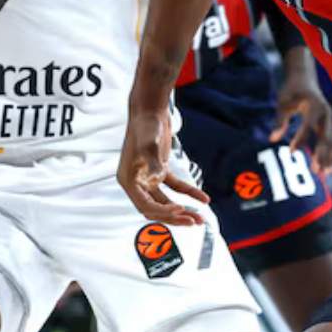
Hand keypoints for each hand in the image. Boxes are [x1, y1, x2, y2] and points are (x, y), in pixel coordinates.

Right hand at [119, 101, 206, 225]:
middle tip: (193, 221)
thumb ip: (153, 162)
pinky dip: (189, 193)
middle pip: (156, 209)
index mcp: (129, 180)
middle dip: (174, 217)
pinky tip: (203, 198)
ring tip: (200, 218)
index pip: (145, 206)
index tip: (179, 210)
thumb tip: (157, 177)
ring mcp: (149, 177)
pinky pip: (175, 187)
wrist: (150, 110)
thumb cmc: (145, 125)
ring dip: (182, 210)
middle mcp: (137, 182)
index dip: (162, 211)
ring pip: (165, 202)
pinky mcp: (160, 171)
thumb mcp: (149, 143)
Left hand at [271, 72, 331, 174]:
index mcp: (314, 105)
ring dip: (328, 157)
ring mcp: (329, 119)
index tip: (291, 153)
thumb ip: (279, 121)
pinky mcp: (328, 124)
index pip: (307, 126)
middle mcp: (325, 113)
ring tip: (325, 174)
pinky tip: (328, 169)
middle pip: (325, 136)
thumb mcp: (282, 103)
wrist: (304, 78)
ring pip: (331, 141)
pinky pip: (331, 141)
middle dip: (321, 154)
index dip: (300, 139)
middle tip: (315, 171)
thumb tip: (272, 139)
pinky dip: (330, 154)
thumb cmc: (291, 90)